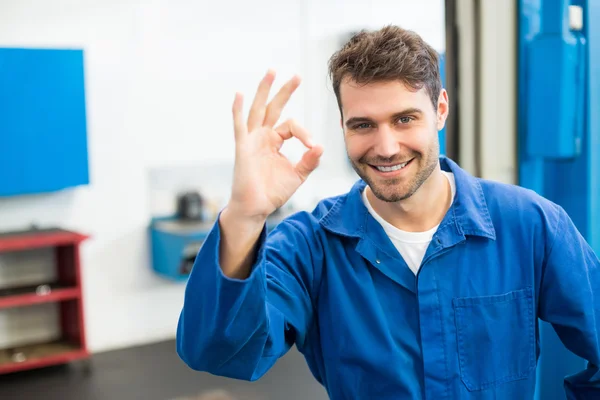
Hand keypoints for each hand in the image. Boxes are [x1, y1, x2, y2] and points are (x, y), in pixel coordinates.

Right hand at [227, 70, 323, 219]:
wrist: (256, 208)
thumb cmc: (273, 192)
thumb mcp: (297, 175)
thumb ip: (309, 161)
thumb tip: (321, 146)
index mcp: (275, 141)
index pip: (291, 126)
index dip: (304, 133)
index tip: (313, 146)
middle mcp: (262, 136)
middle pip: (274, 108)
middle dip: (285, 91)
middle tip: (296, 75)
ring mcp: (251, 140)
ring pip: (258, 110)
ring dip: (264, 90)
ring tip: (271, 71)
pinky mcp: (243, 148)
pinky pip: (239, 126)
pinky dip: (238, 110)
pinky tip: (239, 94)